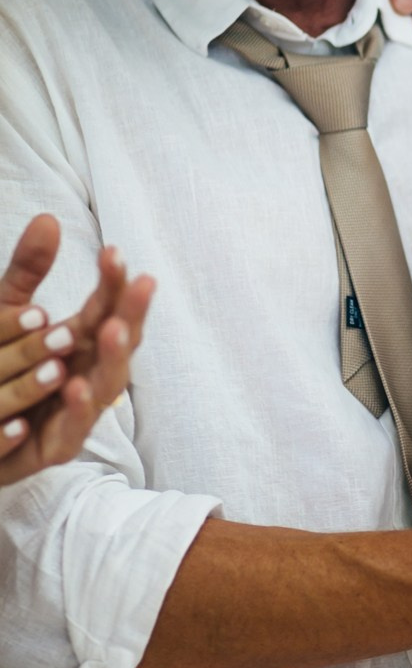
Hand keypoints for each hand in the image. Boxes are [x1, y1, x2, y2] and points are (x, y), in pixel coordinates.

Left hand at [0, 215, 154, 484]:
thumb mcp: (6, 314)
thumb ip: (27, 271)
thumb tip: (49, 217)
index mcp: (81, 344)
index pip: (107, 308)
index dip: (114, 282)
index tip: (113, 251)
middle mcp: (86, 376)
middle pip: (118, 346)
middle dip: (132, 314)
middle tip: (142, 283)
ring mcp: (73, 414)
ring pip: (103, 391)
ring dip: (112, 358)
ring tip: (111, 331)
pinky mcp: (49, 450)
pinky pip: (65, 436)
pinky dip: (72, 415)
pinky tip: (71, 387)